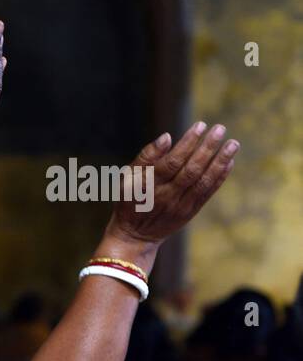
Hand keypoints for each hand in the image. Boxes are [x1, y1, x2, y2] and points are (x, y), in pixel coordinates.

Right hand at [106, 122, 237, 248]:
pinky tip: (229, 161)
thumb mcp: (128, 178)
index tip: (200, 125)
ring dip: (220, 161)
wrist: (135, 235)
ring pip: (203, 181)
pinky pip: (208, 193)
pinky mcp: (190, 212)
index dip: (188, 143)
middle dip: (207, 148)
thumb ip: (146, 157)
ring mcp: (180, 205)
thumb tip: (167, 137)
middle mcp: (167, 196)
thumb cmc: (130, 200)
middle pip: (191, 170)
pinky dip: (220, 177)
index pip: (172, 161)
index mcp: (150, 185)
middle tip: (220, 129)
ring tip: (233, 144)